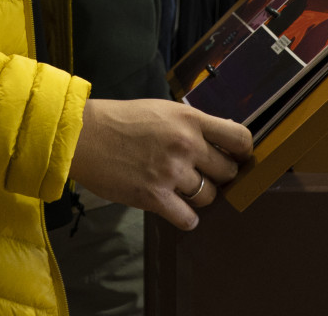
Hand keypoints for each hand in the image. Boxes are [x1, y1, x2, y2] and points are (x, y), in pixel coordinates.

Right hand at [69, 98, 251, 230]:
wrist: (84, 135)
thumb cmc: (121, 120)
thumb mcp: (163, 110)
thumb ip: (192, 124)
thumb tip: (222, 136)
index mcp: (190, 119)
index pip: (240, 138)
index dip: (243, 151)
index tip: (237, 157)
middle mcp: (186, 145)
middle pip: (228, 172)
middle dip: (219, 175)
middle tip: (202, 174)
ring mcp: (171, 172)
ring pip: (209, 196)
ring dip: (200, 196)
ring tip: (181, 189)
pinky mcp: (154, 197)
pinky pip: (188, 218)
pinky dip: (185, 218)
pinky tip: (176, 209)